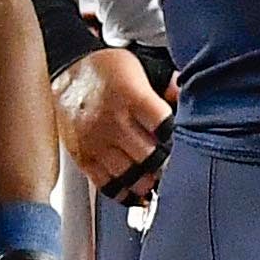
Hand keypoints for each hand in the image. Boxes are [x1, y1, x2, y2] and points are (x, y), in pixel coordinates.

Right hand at [56, 44, 174, 199]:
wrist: (68, 67)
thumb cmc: (108, 68)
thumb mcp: (143, 65)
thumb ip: (168, 85)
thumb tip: (190, 101)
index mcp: (130, 95)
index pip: (164, 126)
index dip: (178, 137)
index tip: (184, 142)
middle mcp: (111, 120)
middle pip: (149, 157)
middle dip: (166, 165)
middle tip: (174, 167)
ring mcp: (95, 141)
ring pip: (129, 176)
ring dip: (148, 183)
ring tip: (158, 181)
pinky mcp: (82, 155)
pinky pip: (105, 184)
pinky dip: (124, 193)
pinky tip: (136, 194)